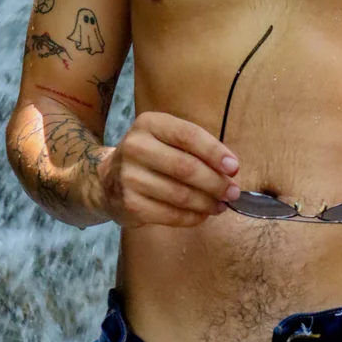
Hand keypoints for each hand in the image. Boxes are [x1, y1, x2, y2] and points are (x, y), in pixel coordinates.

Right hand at [101, 111, 240, 227]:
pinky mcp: (129, 203)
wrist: (107, 180)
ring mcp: (129, 177)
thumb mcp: (166, 140)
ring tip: (221, 205)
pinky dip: (192, 217)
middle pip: (186, 168)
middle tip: (232, 192)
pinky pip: (170, 214)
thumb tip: (230, 170)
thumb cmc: (151, 158)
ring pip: (180, 194)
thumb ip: (195, 148)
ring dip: (207, 203)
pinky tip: (202, 214)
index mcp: (149, 124)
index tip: (234, 168)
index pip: (188, 136)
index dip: (215, 152)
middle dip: (216, 183)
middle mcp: (136, 147)